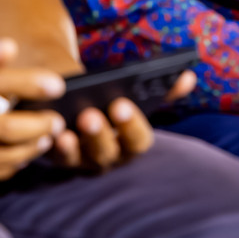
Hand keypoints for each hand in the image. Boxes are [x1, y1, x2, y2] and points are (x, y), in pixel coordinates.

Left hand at [48, 70, 195, 172]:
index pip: (139, 141)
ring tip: (66, 127)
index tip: (121, 104)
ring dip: (74, 146)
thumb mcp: (135, 93)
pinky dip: (51, 147)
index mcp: (132, 142)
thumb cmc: (112, 98)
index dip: (131, 125)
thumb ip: (164, 89)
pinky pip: (52, 158)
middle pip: (108, 153)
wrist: (79, 100)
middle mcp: (109, 157)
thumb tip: (189, 77)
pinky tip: (48, 132)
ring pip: (79, 159)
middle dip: (100, 135)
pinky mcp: (54, 157)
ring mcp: (80, 160)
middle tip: (90, 114)